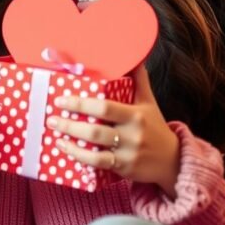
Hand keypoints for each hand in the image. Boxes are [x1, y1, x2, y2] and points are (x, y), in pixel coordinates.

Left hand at [46, 65, 180, 196]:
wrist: (173, 160)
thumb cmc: (155, 127)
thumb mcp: (149, 102)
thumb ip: (140, 80)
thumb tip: (135, 56)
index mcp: (135, 115)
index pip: (104, 107)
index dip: (81, 104)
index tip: (62, 100)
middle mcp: (132, 134)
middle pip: (95, 130)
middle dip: (70, 125)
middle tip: (51, 119)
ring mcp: (128, 153)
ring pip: (94, 149)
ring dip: (71, 143)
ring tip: (56, 134)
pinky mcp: (124, 169)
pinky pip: (98, 164)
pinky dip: (80, 157)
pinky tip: (67, 150)